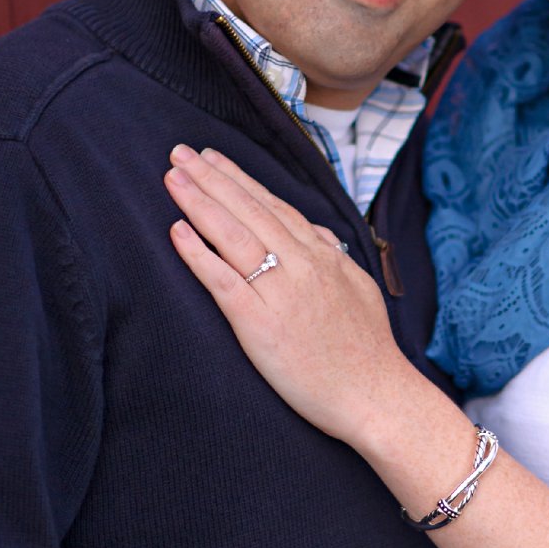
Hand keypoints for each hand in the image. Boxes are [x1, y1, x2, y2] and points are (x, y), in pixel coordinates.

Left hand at [164, 145, 428, 447]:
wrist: (376, 395)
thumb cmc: (367, 351)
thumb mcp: (358, 289)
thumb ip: (333, 256)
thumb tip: (314, 231)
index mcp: (324, 257)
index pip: (275, 206)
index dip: (239, 179)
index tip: (211, 158)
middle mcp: (303, 266)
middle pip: (249, 211)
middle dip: (212, 178)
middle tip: (179, 151)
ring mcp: (281, 293)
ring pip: (234, 236)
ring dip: (200, 202)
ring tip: (173, 177)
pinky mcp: (261, 325)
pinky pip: (224, 282)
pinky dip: (199, 254)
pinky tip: (177, 231)